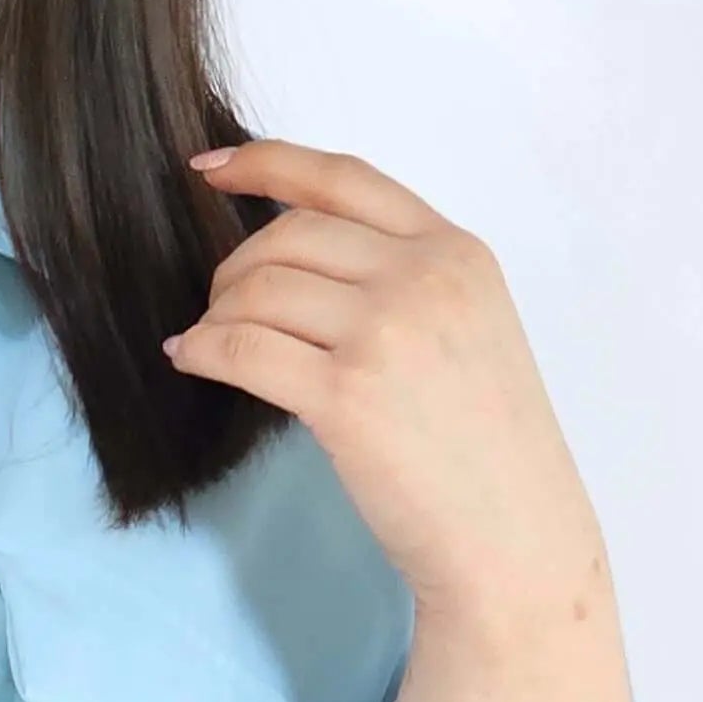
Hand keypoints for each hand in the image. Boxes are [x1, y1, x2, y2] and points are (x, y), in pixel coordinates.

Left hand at [169, 141, 605, 636]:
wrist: (512, 537)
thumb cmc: (487, 450)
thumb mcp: (471, 330)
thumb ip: (404, 280)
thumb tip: (293, 261)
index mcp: (456, 252)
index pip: (344, 179)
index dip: (266, 164)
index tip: (210, 170)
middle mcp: (424, 278)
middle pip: (288, 234)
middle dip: (235, 265)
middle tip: (219, 306)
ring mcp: (386, 333)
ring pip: (257, 289)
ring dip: (216, 313)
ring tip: (210, 341)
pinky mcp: (346, 395)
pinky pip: (239, 348)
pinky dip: (200, 349)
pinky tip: (190, 359)